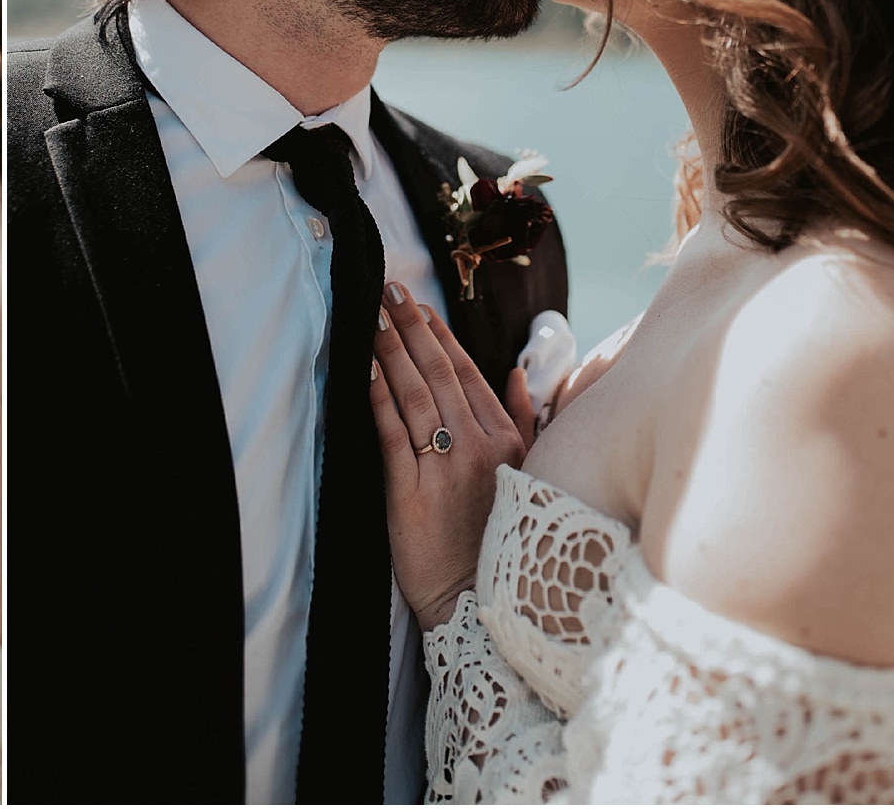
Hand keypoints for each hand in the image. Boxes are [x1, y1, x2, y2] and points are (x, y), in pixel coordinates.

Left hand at [367, 281, 529, 631]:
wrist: (475, 603)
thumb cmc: (498, 539)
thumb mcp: (528, 477)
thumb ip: (527, 421)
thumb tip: (518, 373)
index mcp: (506, 441)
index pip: (467, 374)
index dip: (440, 336)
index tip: (418, 306)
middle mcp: (478, 448)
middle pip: (438, 374)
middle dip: (410, 327)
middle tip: (387, 291)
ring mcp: (445, 468)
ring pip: (414, 395)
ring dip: (391, 350)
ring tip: (371, 317)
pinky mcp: (411, 491)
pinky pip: (392, 432)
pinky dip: (378, 396)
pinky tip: (365, 367)